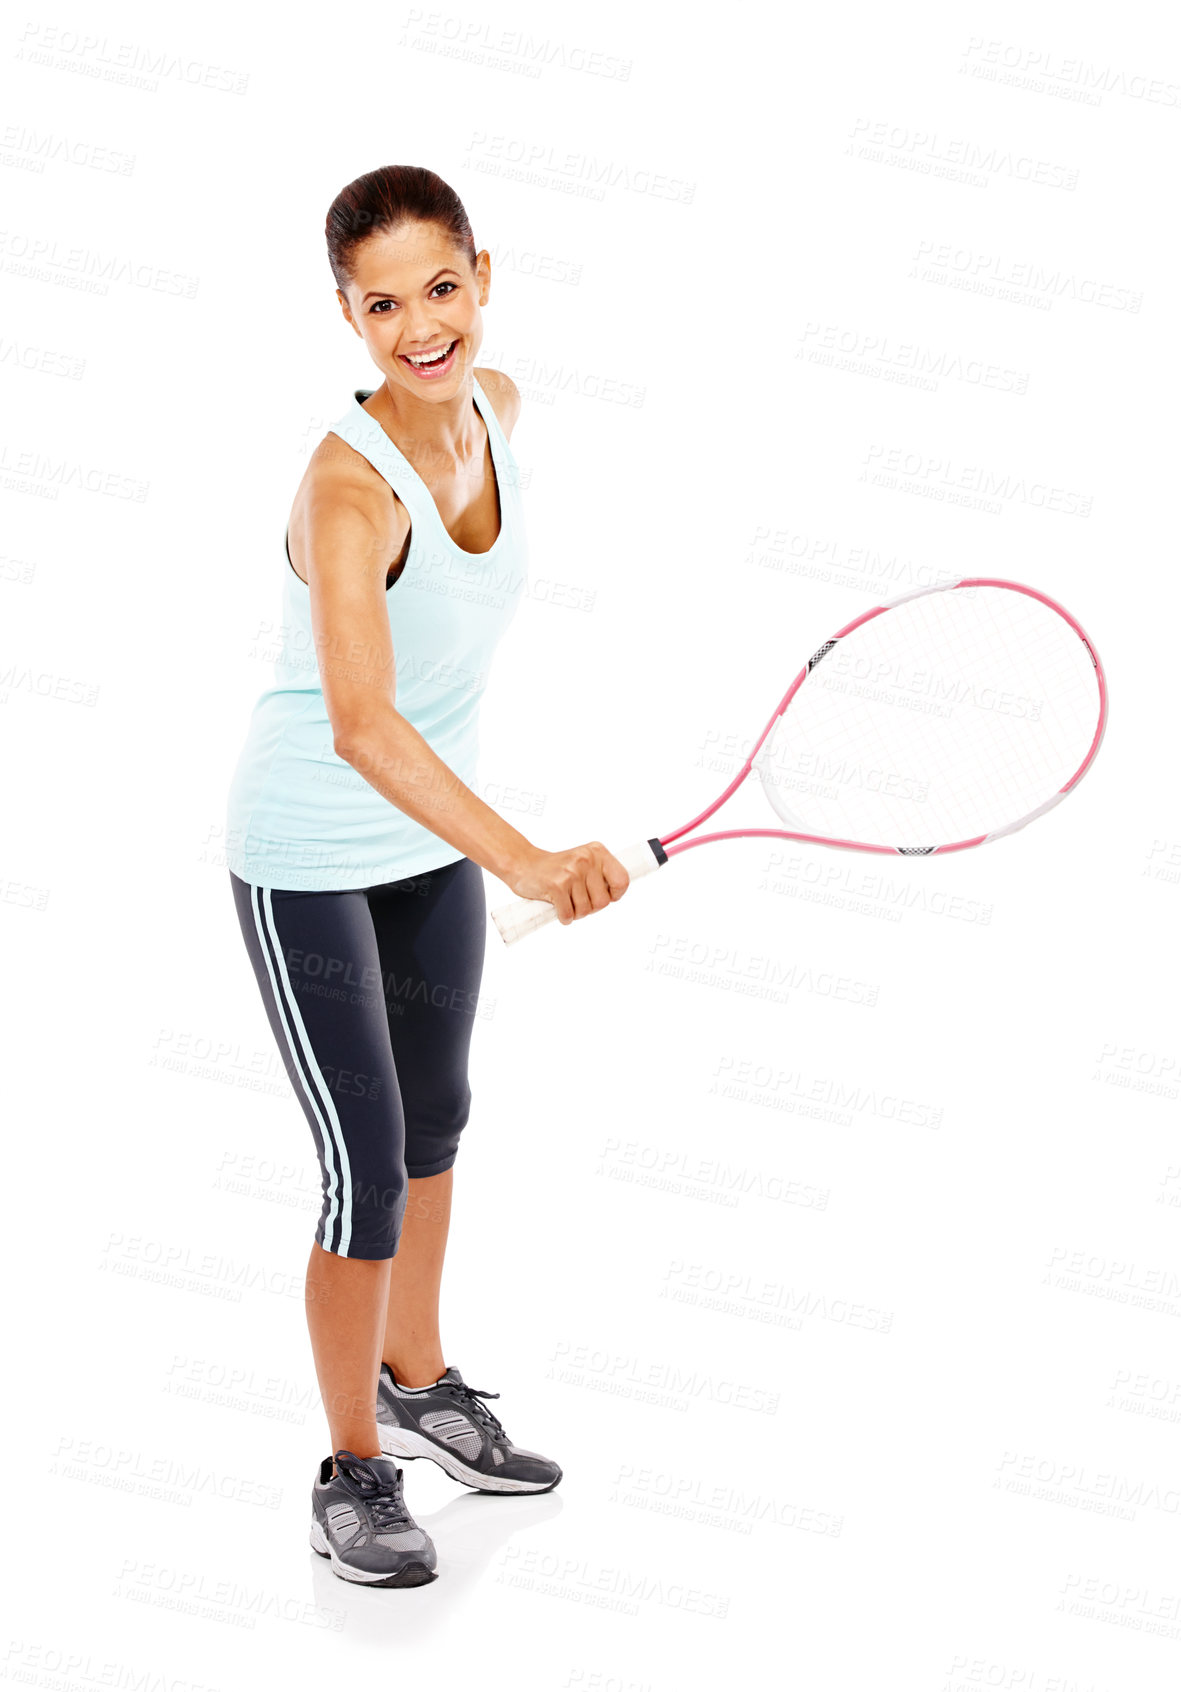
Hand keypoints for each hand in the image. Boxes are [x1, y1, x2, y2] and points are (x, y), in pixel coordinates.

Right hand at [506, 842, 630, 924]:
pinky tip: (556, 906)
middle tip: (576, 899)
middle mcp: (586, 859)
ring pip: (585, 910)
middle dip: (590, 907)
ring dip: (575, 912)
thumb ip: (601, 876)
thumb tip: (616, 895)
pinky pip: (568, 914)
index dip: (615, 895)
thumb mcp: (583, 863)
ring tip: (565, 900)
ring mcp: (571, 872)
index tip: (604, 896)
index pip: (622, 880)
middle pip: (603, 902)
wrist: (523, 865)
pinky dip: (563, 916)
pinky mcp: (557, 885)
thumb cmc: (556, 869)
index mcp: (597, 852)